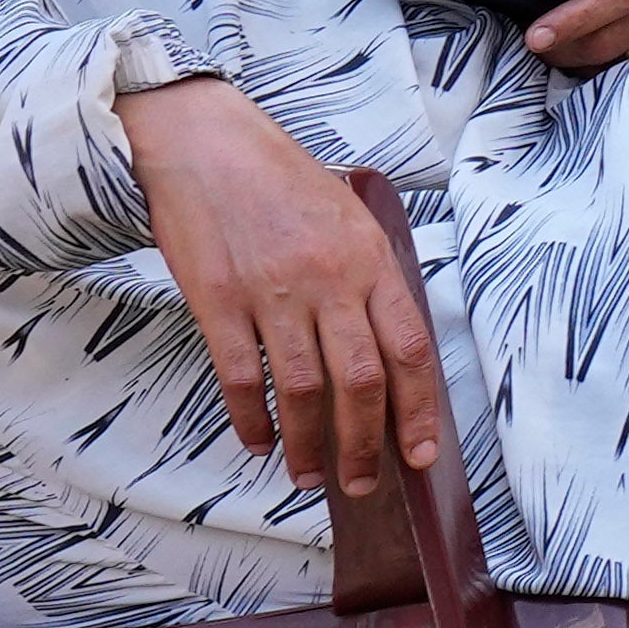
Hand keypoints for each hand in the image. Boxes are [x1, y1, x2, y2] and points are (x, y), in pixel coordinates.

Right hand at [124, 77, 447, 499]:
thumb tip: (388, 352)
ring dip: (310, 444)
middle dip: (366, 444)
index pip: (410, 349)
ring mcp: (272, 293)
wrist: (206, 144)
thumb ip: (370, 280)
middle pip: (361, 381)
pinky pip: (240, 377)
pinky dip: (252, 418)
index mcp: (371, 261)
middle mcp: (329, 281)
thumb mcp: (350, 219)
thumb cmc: (282, 181)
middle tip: (362, 483)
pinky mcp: (218, 302)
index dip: (420, 410)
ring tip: (310, 476)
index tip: (422, 454)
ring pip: (303, 389)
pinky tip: (260, 442)